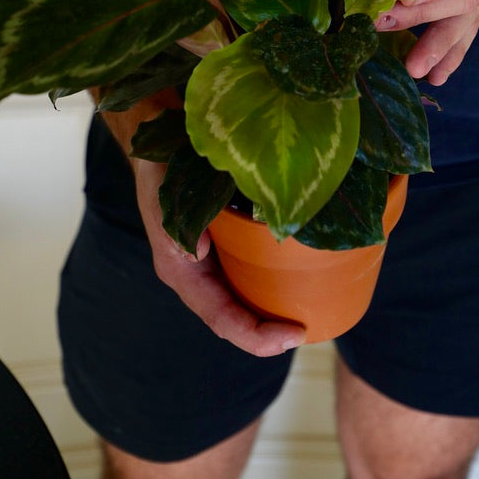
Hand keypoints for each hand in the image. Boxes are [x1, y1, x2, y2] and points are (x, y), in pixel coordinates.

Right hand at [133, 157, 305, 355]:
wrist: (164, 142)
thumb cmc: (163, 169)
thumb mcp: (164, 193)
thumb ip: (176, 224)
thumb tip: (200, 253)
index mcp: (182, 272)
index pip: (220, 317)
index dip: (255, 335)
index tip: (291, 335)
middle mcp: (200, 274)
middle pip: (237, 317)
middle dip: (270, 332)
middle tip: (309, 329)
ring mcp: (217, 262)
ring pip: (247, 298)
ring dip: (276, 311)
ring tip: (315, 312)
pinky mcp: (232, 244)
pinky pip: (256, 271)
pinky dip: (279, 279)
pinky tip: (307, 273)